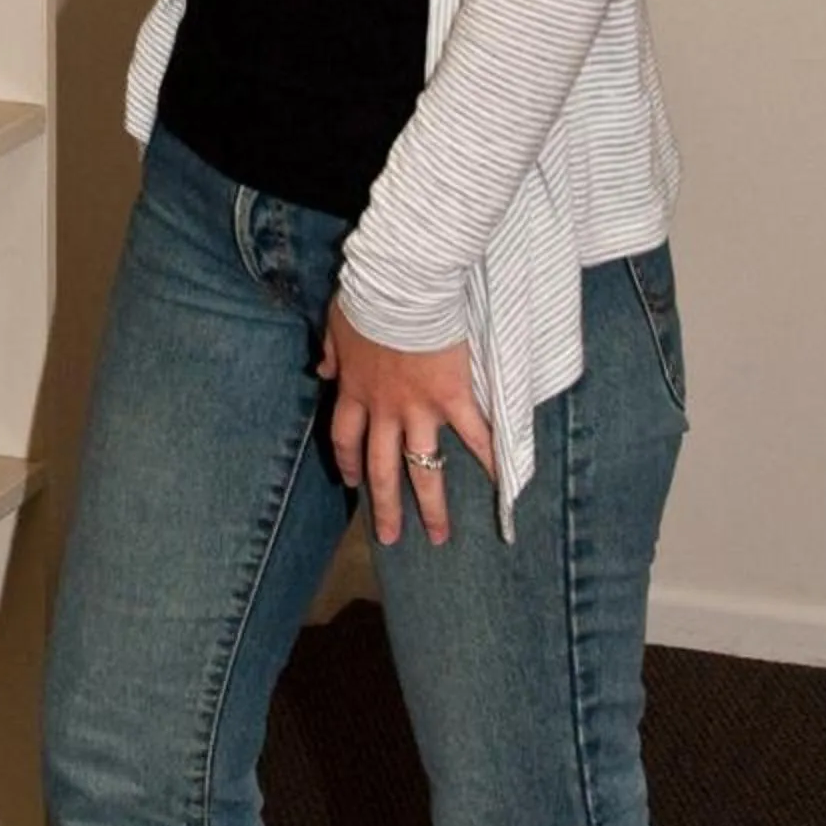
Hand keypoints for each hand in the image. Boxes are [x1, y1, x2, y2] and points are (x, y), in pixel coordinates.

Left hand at [318, 301, 495, 546]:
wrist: (401, 287)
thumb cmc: (369, 296)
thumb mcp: (337, 322)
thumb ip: (331, 351)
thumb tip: (321, 369)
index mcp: (354, 390)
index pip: (344, 437)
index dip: (348, 462)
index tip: (350, 484)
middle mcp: (384, 409)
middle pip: (380, 468)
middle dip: (385, 506)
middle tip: (390, 538)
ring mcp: (419, 408)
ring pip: (422, 467)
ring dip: (432, 505)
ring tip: (440, 537)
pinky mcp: (451, 397)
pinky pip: (473, 434)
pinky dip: (489, 459)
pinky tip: (504, 486)